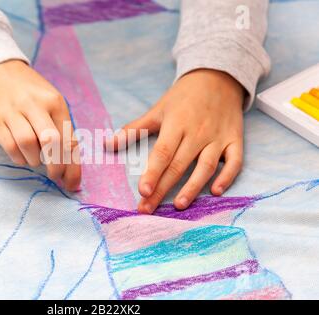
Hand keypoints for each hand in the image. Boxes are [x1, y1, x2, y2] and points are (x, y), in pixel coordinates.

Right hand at [0, 60, 80, 190]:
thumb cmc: (31, 96)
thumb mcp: (50, 105)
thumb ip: (61, 132)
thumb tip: (70, 169)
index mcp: (55, 102)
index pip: (68, 138)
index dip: (72, 165)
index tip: (72, 183)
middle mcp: (35, 105)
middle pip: (51, 141)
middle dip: (56, 166)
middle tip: (55, 176)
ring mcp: (13, 112)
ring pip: (28, 144)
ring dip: (35, 160)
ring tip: (35, 158)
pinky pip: (11, 147)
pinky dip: (19, 158)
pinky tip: (22, 155)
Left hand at [106, 69, 244, 212]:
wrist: (218, 77)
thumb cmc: (183, 97)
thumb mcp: (158, 109)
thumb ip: (134, 129)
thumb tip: (107, 145)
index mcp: (177, 123)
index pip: (163, 152)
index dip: (152, 173)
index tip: (142, 192)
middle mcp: (198, 132)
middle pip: (179, 164)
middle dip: (163, 189)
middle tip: (148, 209)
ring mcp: (218, 136)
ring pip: (206, 166)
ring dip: (193, 187)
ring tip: (179, 205)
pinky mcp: (235, 140)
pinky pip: (234, 161)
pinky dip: (227, 176)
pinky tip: (216, 192)